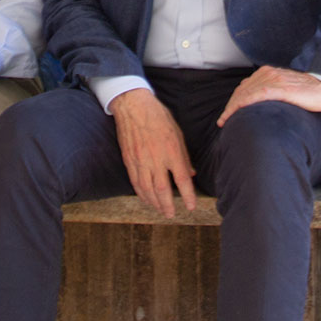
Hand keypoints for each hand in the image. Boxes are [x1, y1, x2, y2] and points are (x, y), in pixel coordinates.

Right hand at [110, 87, 196, 218]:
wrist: (133, 106)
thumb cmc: (158, 117)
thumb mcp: (177, 133)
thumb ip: (184, 156)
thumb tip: (191, 174)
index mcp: (171, 150)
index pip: (182, 179)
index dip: (188, 195)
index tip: (191, 206)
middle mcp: (155, 158)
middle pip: (162, 189)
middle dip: (168, 205)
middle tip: (172, 215)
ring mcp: (140, 160)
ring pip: (147, 189)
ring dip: (154, 203)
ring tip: (160, 210)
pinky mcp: (129, 160)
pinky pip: (135, 182)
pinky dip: (141, 194)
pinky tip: (146, 199)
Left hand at [215, 64, 320, 126]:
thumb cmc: (307, 92)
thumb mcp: (284, 89)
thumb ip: (271, 93)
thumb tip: (258, 106)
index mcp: (267, 73)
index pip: (244, 88)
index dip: (233, 101)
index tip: (226, 115)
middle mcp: (267, 74)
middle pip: (242, 91)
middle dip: (230, 106)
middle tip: (223, 121)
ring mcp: (274, 80)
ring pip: (246, 93)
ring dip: (233, 107)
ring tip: (226, 121)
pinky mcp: (280, 88)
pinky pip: (257, 95)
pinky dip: (244, 104)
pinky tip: (238, 112)